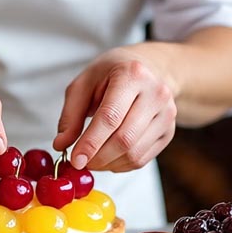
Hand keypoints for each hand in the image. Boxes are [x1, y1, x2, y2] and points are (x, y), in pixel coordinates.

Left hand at [53, 47, 176, 171]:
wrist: (148, 68)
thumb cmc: (112, 74)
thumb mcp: (85, 83)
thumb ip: (71, 114)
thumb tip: (61, 144)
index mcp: (132, 74)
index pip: (110, 117)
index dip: (91, 142)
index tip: (75, 160)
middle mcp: (155, 93)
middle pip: (125, 139)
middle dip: (98, 157)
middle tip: (81, 162)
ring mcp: (167, 113)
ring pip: (135, 153)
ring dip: (108, 164)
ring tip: (93, 159)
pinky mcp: (169, 131)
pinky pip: (143, 159)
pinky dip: (121, 165)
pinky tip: (109, 157)